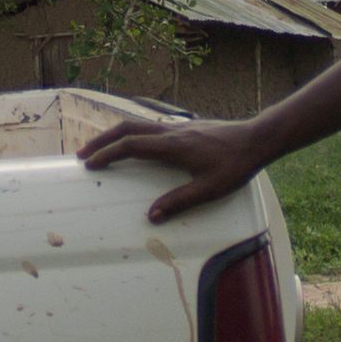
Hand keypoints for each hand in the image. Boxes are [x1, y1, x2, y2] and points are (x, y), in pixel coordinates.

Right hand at [78, 112, 270, 220]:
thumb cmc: (234, 165)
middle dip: (102, 140)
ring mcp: (177, 127)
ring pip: (138, 124)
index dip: (108, 154)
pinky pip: (150, 126)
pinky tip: (135, 144)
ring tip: (102, 148)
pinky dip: (133, 133)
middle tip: (84, 154)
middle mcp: (171, 132)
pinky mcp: (185, 128)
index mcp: (172, 146)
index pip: (131, 146)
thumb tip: (152, 216)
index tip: (91, 164)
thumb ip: (179, 202)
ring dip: (116, 135)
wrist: (256, 140)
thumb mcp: (209, 189)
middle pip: (127, 129)